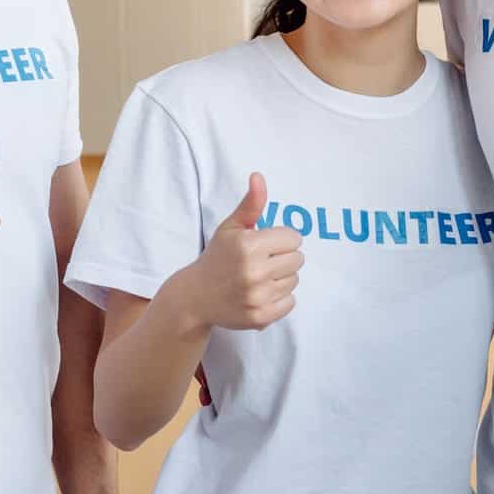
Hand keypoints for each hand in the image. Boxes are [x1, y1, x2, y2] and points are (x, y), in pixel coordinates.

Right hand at [173, 174, 301, 332]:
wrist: (195, 296)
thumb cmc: (217, 257)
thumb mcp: (230, 228)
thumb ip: (250, 204)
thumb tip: (258, 176)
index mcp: (249, 245)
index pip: (294, 238)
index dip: (281, 239)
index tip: (266, 244)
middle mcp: (254, 271)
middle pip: (298, 259)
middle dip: (284, 257)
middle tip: (263, 261)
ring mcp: (257, 296)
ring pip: (295, 280)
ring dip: (282, 277)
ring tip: (260, 277)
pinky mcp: (260, 317)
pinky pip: (290, 302)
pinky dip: (280, 298)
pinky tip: (261, 293)